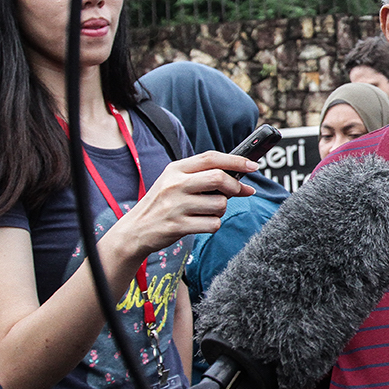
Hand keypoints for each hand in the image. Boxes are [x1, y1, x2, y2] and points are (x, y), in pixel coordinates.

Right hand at [114, 151, 256, 257]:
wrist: (135, 230)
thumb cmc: (164, 205)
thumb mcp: (177, 184)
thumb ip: (206, 179)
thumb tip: (245, 185)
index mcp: (176, 169)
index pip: (211, 158)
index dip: (236, 160)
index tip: (254, 166)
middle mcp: (175, 184)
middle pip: (218, 178)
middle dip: (234, 187)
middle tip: (239, 192)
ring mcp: (175, 205)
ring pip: (219, 204)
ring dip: (221, 210)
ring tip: (207, 211)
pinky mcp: (178, 225)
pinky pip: (213, 224)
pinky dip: (213, 224)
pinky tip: (200, 223)